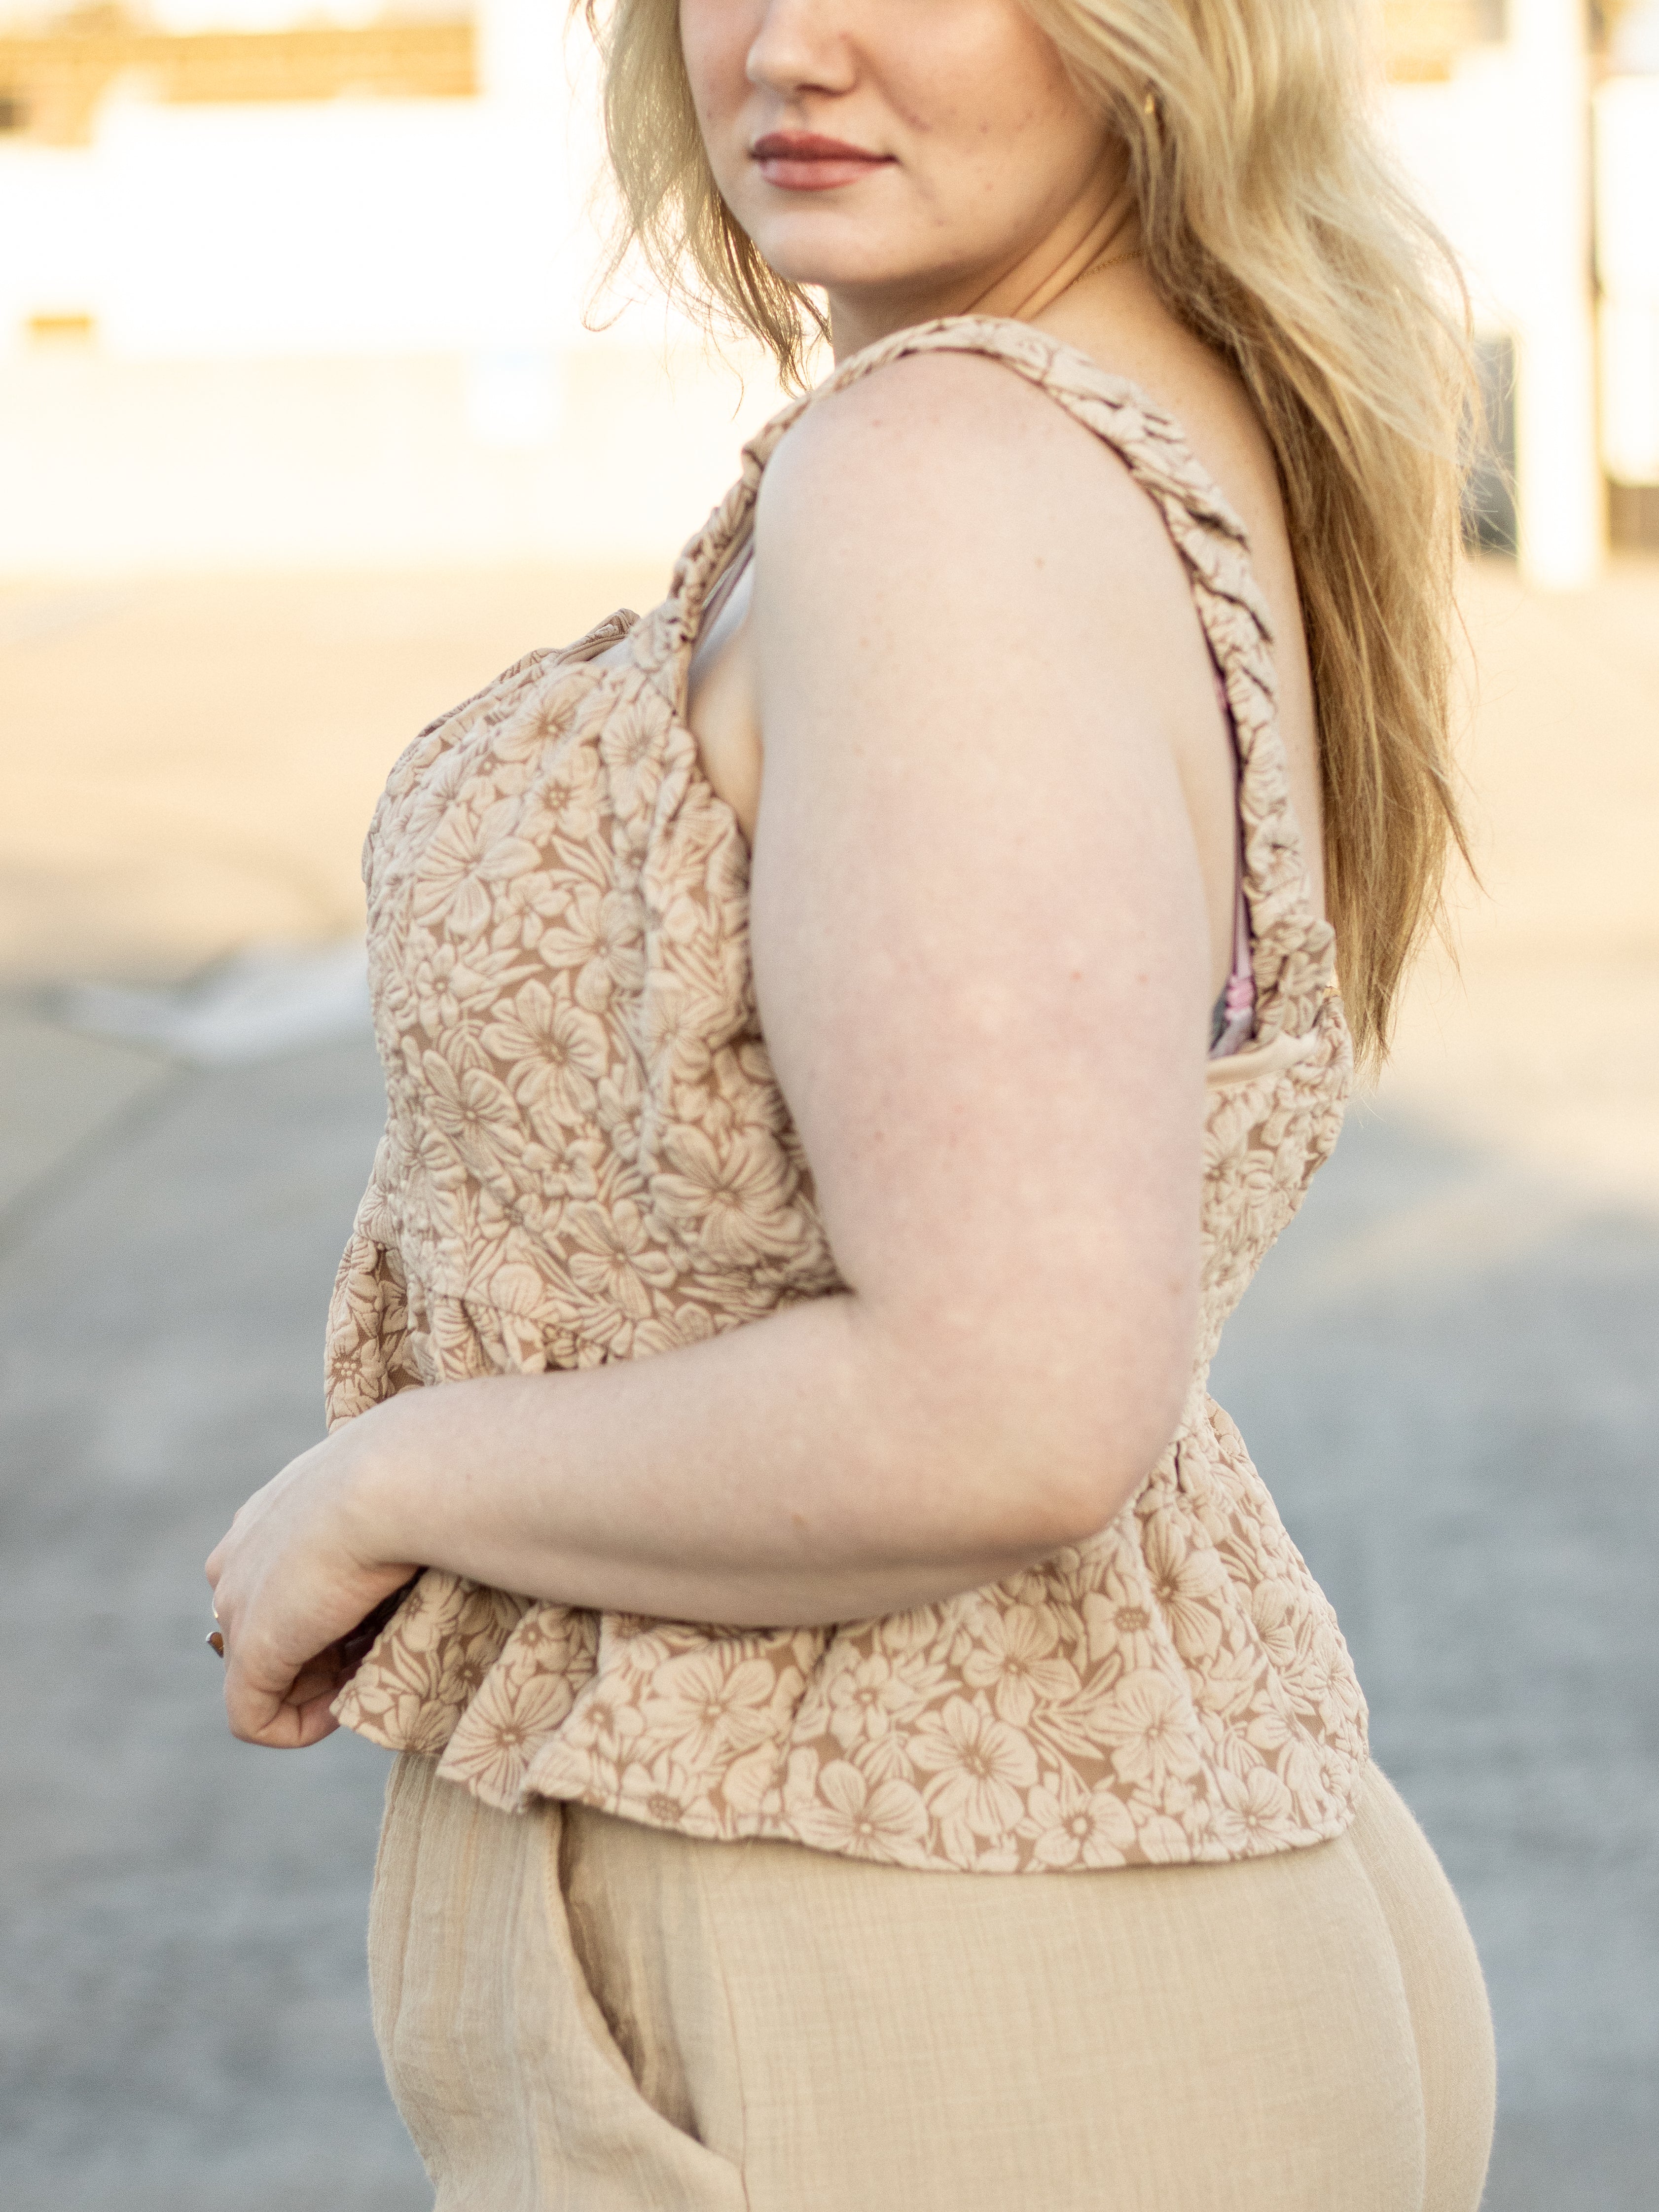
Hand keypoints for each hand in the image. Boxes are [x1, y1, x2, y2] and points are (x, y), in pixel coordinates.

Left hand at [205, 1420, 418, 1748]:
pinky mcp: (252, 1650)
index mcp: (269, 1516)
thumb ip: (379, 1523)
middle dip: (321, 1655)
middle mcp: (239, 1557)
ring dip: (317, 1687)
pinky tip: (342, 1710)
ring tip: (371, 1668)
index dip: (328, 1616)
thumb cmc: (412, 1475)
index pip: (282, 1585)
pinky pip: (254, 1718)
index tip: (378, 1619)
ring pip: (263, 1673)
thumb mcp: (390, 1493)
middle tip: (377, 1649)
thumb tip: (410, 1554)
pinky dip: (297, 1727)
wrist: (396, 1478)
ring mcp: (239, 1604)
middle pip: (271, 1630)